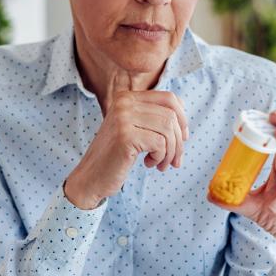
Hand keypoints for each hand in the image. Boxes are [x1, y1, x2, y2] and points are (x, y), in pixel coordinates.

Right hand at [64, 72, 188, 209]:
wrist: (90, 178)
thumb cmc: (116, 157)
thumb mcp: (134, 131)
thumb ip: (153, 120)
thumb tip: (184, 124)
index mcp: (127, 97)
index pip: (169, 98)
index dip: (182, 119)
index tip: (182, 138)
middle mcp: (124, 103)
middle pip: (171, 115)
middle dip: (179, 142)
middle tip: (174, 160)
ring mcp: (123, 118)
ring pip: (168, 129)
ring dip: (171, 152)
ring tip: (161, 164)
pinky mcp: (125, 136)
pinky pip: (160, 144)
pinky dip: (160, 158)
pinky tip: (149, 164)